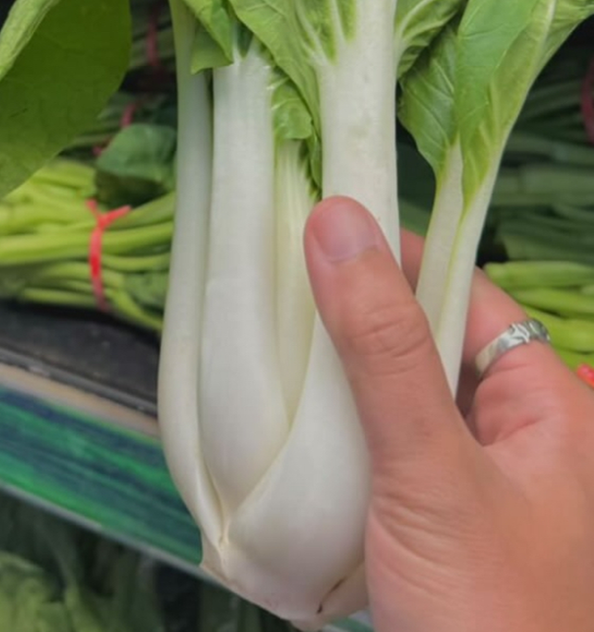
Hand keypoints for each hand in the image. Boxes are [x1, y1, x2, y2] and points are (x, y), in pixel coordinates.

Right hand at [305, 197, 593, 631]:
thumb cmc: (487, 615)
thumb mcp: (431, 471)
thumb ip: (382, 348)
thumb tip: (336, 216)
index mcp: (550, 406)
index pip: (464, 289)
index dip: (391, 252)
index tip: (309, 226)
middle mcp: (519, 439)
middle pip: (423, 343)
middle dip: (348, 321)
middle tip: (263, 290)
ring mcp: (473, 492)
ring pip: (393, 404)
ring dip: (334, 386)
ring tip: (259, 353)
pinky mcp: (430, 535)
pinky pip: (377, 460)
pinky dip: (333, 444)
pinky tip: (282, 435)